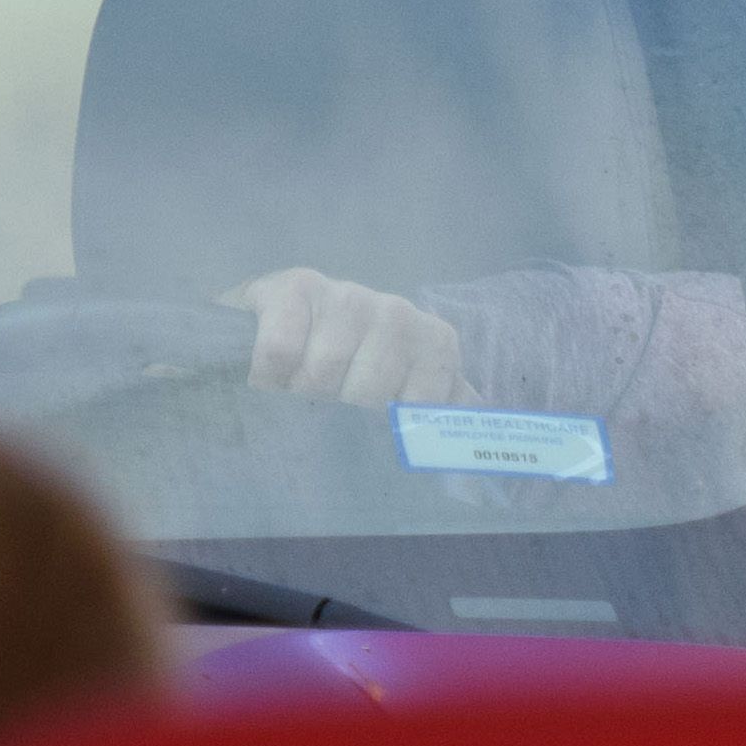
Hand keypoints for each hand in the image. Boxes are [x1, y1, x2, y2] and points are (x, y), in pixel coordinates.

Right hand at [225, 269, 462, 408]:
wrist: (273, 324)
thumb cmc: (345, 373)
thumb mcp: (400, 395)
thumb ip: (441, 416)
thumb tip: (478, 458)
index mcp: (433, 343)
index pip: (423, 407)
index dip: (388, 427)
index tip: (369, 423)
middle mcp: (396, 312)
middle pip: (369, 391)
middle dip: (338, 410)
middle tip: (325, 405)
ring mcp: (347, 295)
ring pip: (324, 372)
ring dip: (299, 393)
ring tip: (295, 389)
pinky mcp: (296, 286)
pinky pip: (280, 351)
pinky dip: (267, 376)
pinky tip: (267, 375)